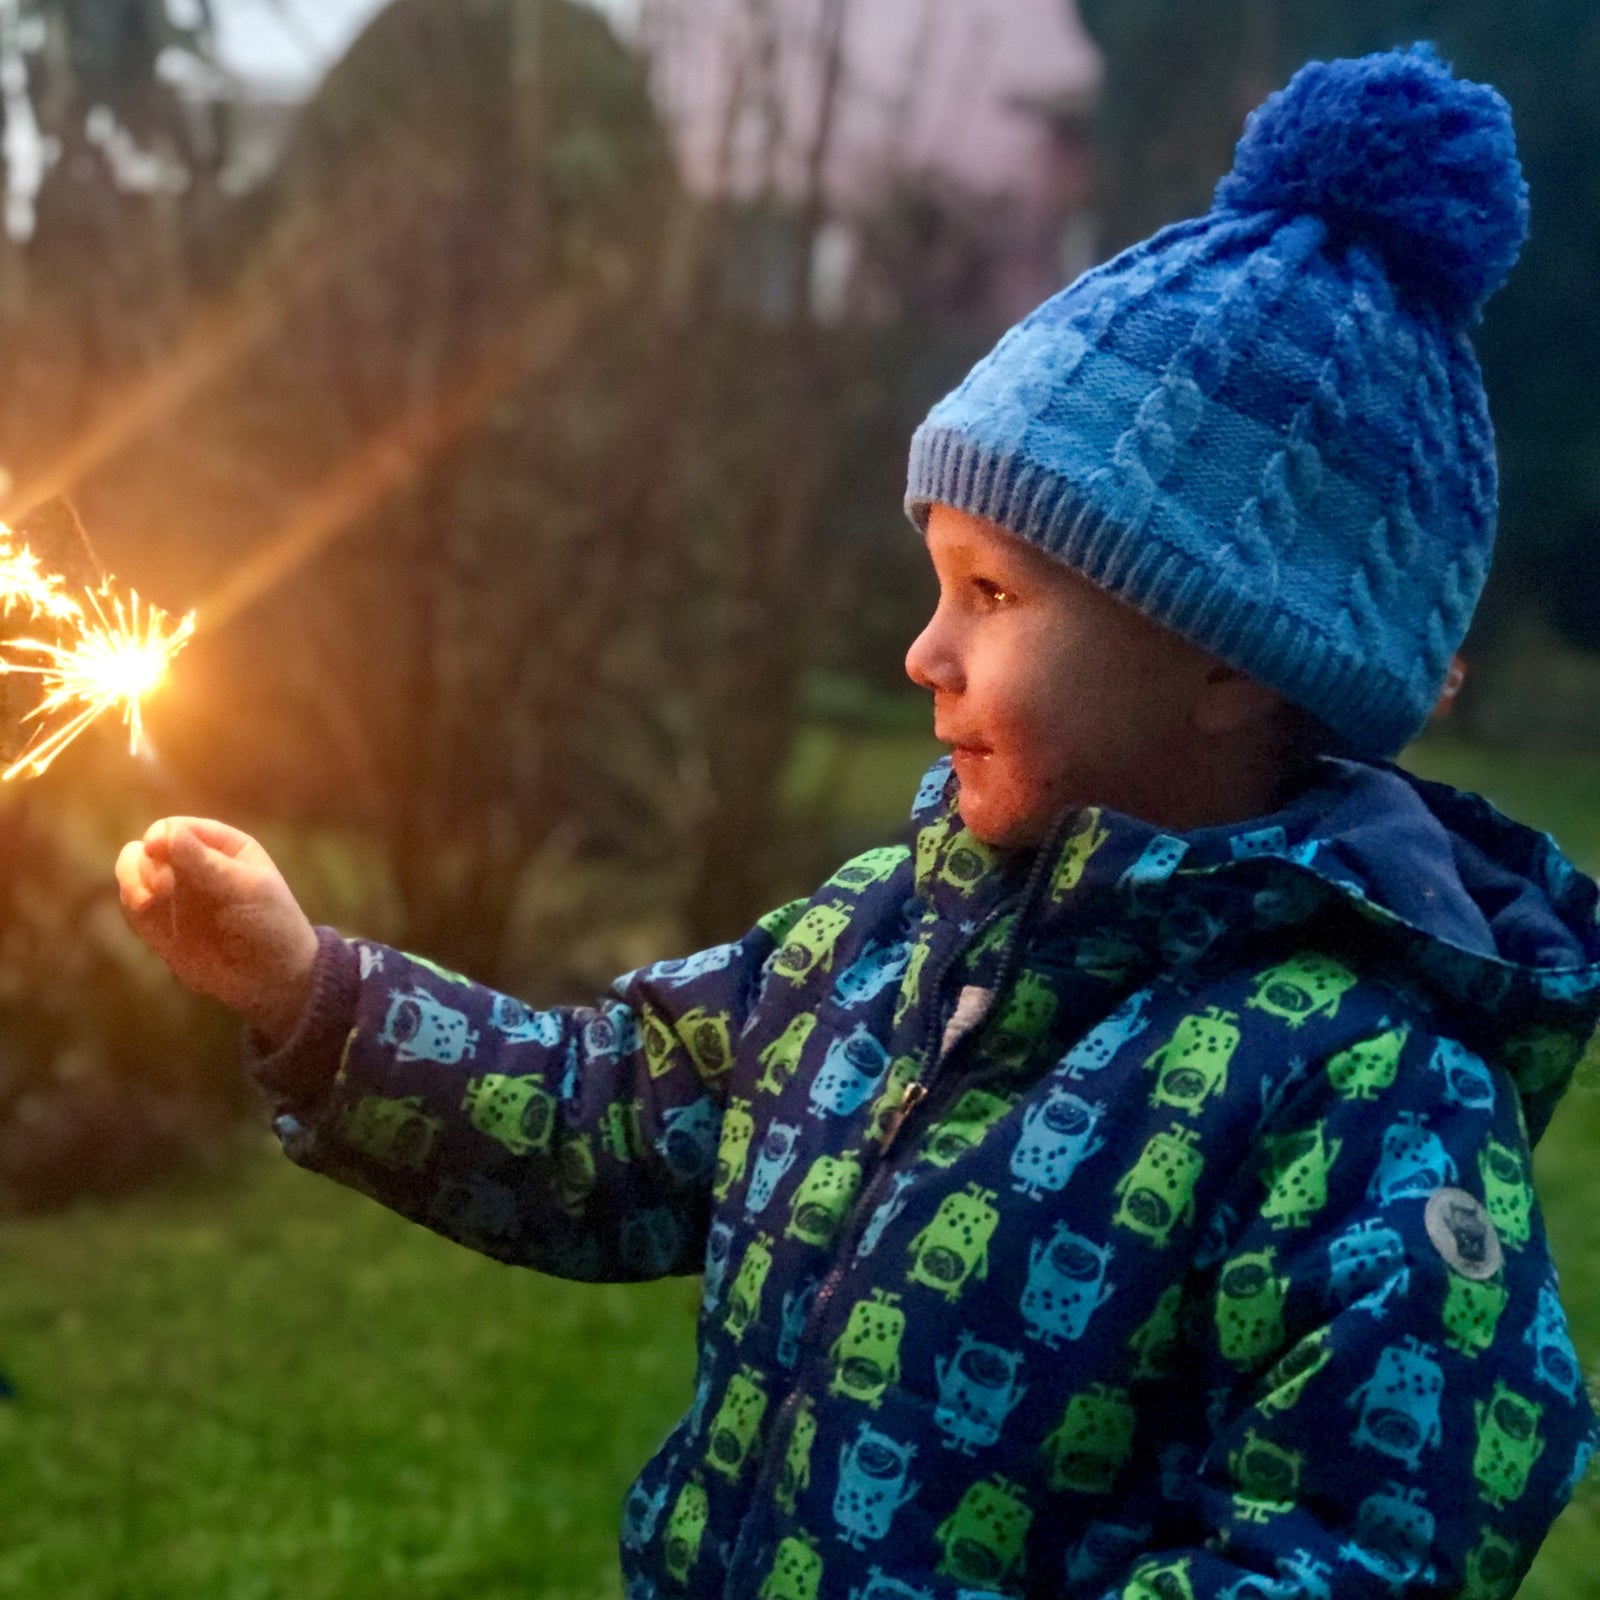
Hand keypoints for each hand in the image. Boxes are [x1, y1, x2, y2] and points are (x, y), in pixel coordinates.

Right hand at [116, 817, 319, 1047]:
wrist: (271, 978)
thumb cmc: (270, 924)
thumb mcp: (245, 889)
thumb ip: (205, 863)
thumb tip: (167, 832)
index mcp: (221, 846)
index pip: (175, 829)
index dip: (161, 837)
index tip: (158, 849)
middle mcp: (192, 864)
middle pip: (148, 849)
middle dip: (148, 864)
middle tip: (162, 887)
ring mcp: (174, 892)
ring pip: (133, 872)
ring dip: (133, 883)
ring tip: (148, 901)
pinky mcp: (159, 922)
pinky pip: (131, 904)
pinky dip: (132, 906)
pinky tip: (146, 913)